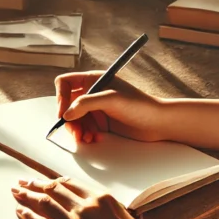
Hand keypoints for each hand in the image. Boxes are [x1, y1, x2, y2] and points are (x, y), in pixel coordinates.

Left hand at [12, 177, 189, 218]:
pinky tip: (20, 212)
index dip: (52, 181)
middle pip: (52, 190)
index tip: (43, 181)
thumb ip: (107, 207)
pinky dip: (29, 217)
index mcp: (100, 198)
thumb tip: (97, 203)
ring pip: (44, 203)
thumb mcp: (124, 217)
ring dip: (27, 196)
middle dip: (35, 185)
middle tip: (22, 183)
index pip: (69, 184)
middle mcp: (85, 206)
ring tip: (16, 193)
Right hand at [54, 72, 168, 143]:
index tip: (63, 113)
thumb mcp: (110, 99)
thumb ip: (86, 104)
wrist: (158, 123)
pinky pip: (84, 128)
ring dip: (77, 130)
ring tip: (87, 139)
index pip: (65, 83)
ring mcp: (96, 108)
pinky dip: (86, 135)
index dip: (61, 97)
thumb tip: (66, 114)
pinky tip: (95, 139)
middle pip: (67, 105)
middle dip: (69, 120)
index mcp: (92, 80)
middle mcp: (91, 93)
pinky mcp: (101, 122)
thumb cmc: (139, 105)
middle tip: (75, 133)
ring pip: (74, 119)